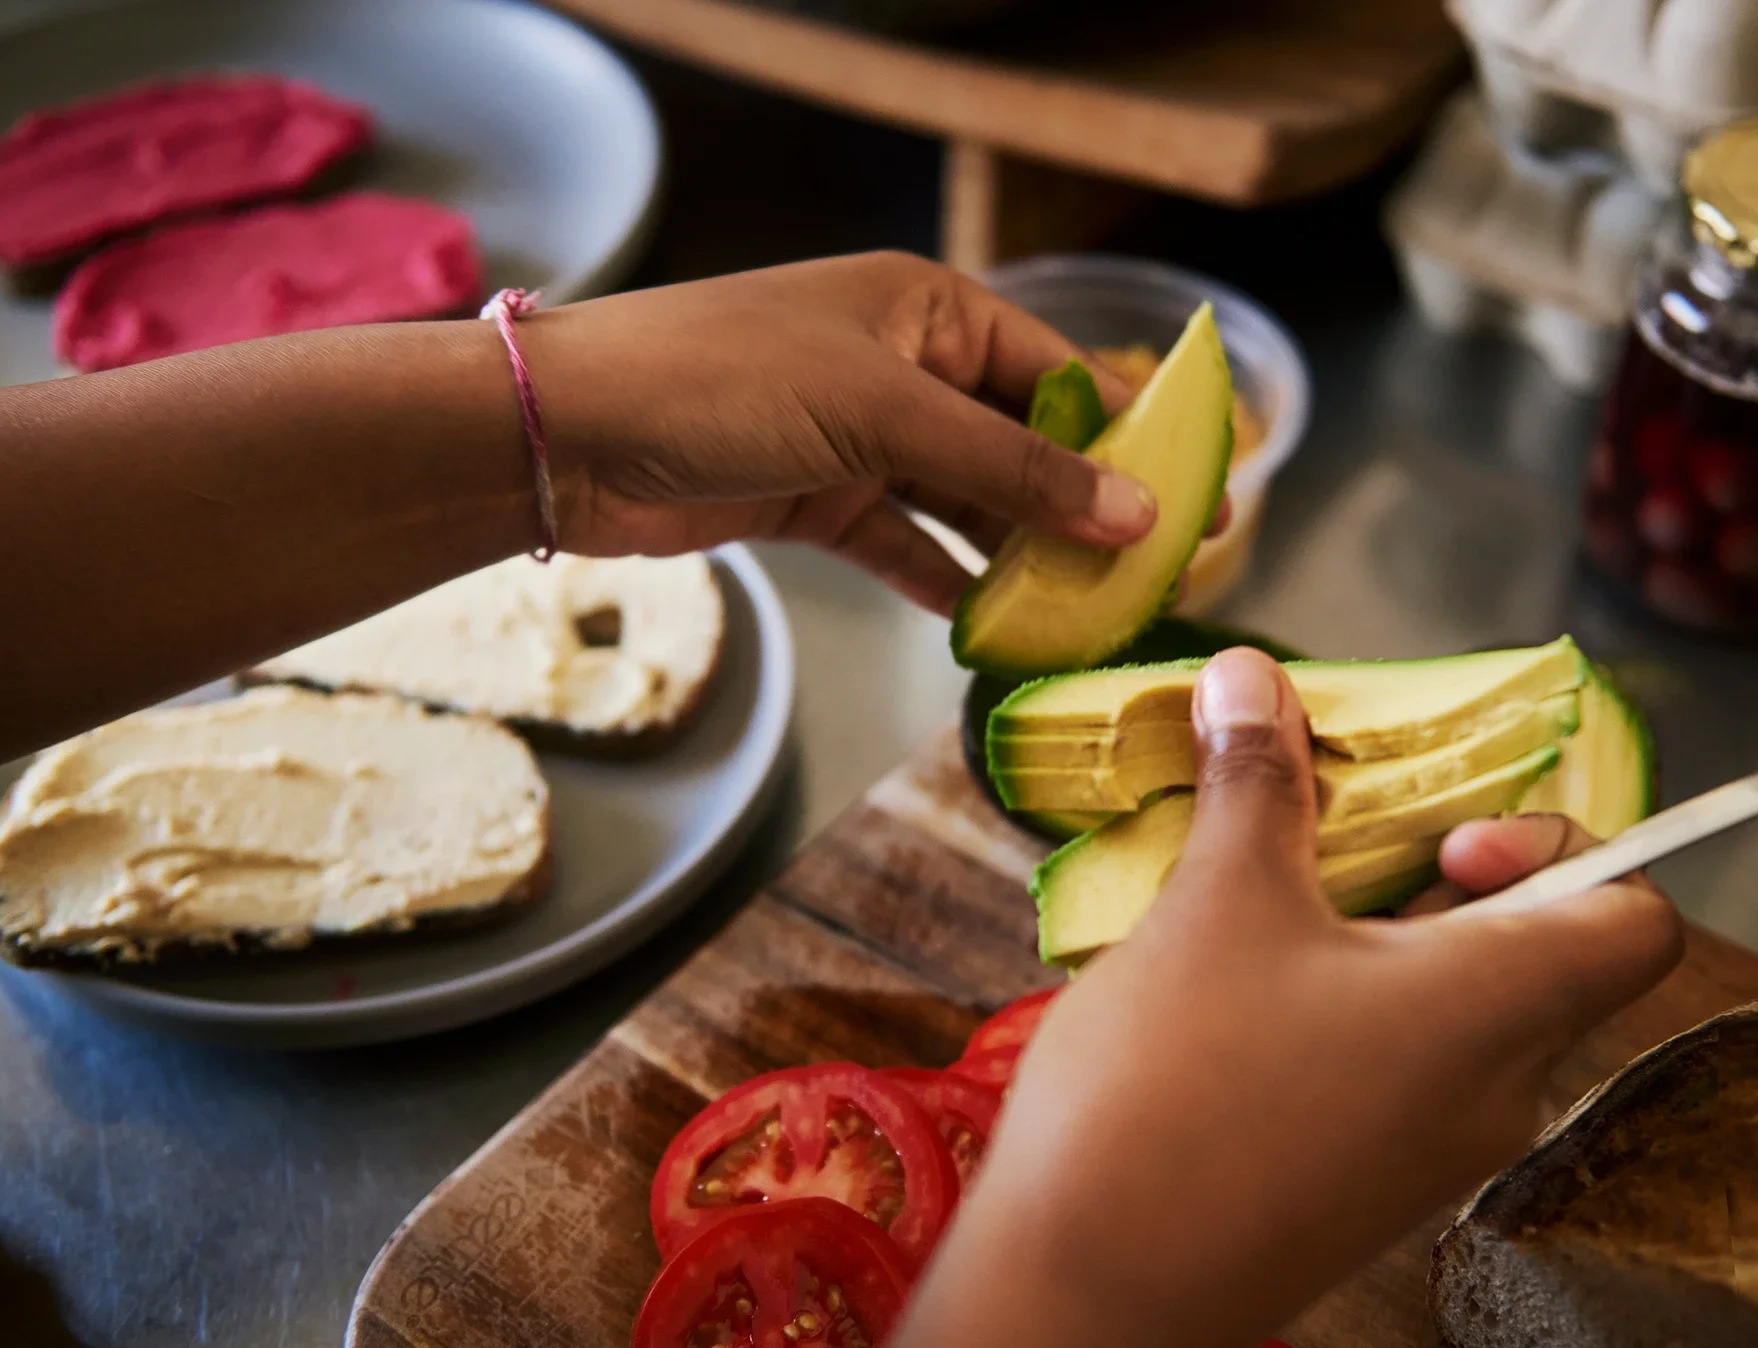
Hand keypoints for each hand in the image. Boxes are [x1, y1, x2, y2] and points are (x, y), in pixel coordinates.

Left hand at [521, 251, 1152, 613]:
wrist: (569, 437)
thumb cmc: (725, 383)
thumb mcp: (886, 416)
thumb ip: (1015, 471)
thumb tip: (1138, 515)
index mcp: (927, 309)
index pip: (1056, 371)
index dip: (1124, 438)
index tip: (1188, 503)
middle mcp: (900, 366)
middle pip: (1017, 443)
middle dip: (1077, 509)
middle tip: (1150, 578)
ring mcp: (857, 437)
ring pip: (965, 502)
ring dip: (1017, 557)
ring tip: (1086, 616)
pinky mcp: (815, 500)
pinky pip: (906, 545)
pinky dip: (946, 583)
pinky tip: (995, 629)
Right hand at [896, 648, 1684, 1347]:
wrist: (1093, 1288)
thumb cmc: (1176, 1091)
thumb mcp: (1219, 902)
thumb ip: (1257, 783)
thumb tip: (1252, 677)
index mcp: (1501, 1006)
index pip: (1637, 917)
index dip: (1573, 848)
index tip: (1450, 835)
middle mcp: (1498, 1088)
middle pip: (1537, 952)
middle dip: (1440, 876)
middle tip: (1332, 848)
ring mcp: (1433, 1151)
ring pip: (1456, 1010)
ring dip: (1378, 940)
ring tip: (1264, 910)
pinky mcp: (1365, 1187)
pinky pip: (1398, 1070)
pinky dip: (1345, 1010)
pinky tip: (1237, 993)